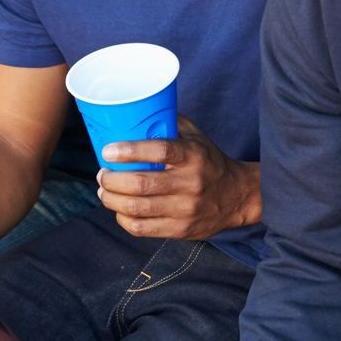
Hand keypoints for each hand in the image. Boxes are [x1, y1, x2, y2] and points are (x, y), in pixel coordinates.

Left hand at [98, 117, 259, 239]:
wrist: (237, 196)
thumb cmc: (209, 162)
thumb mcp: (196, 137)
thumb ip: (169, 123)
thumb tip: (135, 110)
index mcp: (193, 156)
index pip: (159, 151)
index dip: (129, 151)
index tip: (108, 151)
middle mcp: (190, 184)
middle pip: (140, 184)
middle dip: (111, 180)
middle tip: (103, 174)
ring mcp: (185, 210)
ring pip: (136, 209)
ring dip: (111, 199)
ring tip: (105, 191)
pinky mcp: (180, 230)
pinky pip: (142, 228)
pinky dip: (123, 218)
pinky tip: (120, 209)